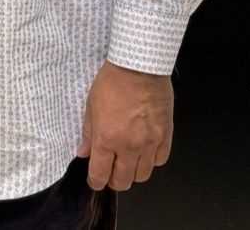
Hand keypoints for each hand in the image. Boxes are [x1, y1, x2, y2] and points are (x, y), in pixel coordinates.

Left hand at [78, 60, 172, 191]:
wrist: (139, 67)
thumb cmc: (112, 81)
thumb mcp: (91, 105)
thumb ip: (88, 133)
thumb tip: (83, 152)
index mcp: (107, 138)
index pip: (100, 174)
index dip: (95, 181)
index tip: (94, 180)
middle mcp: (129, 146)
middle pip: (123, 181)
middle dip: (114, 180)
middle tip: (110, 172)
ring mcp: (150, 143)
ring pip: (143, 175)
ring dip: (133, 172)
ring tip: (127, 161)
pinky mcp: (166, 137)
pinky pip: (160, 161)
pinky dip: (152, 160)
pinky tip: (145, 150)